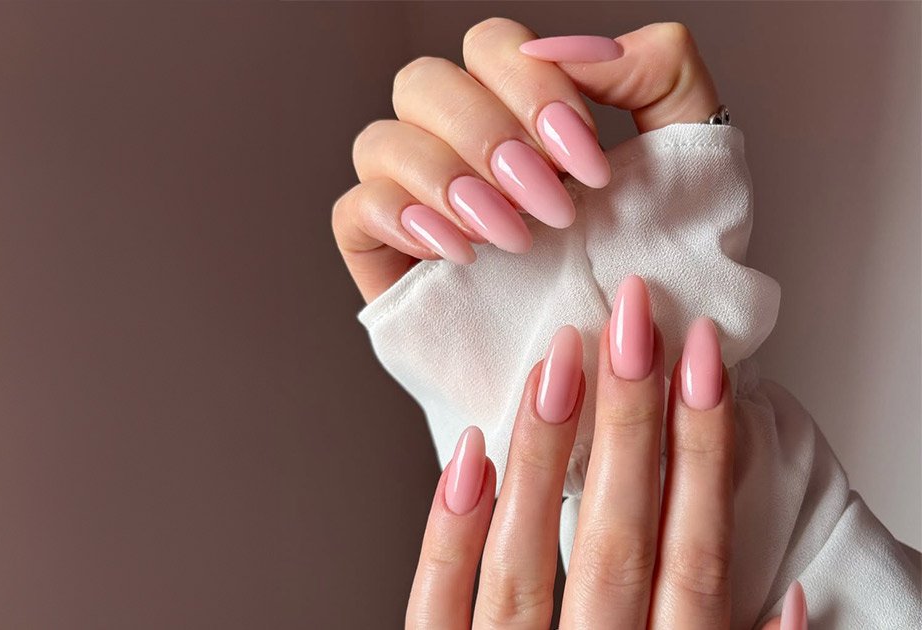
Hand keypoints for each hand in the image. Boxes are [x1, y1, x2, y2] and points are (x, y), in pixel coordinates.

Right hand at [333, 20, 719, 301]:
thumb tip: (576, 45)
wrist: (626, 372)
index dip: (531, 85)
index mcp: (522, 111)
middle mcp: (459, 147)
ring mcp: (415, 202)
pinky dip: (402, 217)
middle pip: (422, 82)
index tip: (589, 158)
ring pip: (379, 140)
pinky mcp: (385, 261)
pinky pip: (353, 209)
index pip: (489, 47)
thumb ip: (661, 73)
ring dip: (447, 178)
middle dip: (487, 134)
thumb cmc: (656, 271)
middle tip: (551, 201)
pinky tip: (463, 250)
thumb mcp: (694, 161)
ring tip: (515, 237)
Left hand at [404, 275, 808, 628]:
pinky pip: (438, 609)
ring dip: (545, 455)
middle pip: (618, 541)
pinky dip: (451, 533)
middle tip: (633, 322)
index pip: (695, 559)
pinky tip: (469, 454)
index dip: (703, 456)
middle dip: (630, 424)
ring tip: (559, 363)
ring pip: (526, 562)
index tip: (703, 362)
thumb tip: (799, 599)